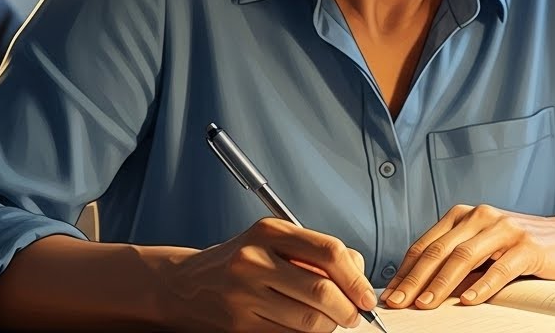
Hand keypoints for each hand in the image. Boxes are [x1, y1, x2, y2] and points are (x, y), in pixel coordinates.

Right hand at [158, 217, 377, 331]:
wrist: (187, 284)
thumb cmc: (241, 261)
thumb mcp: (274, 241)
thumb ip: (316, 252)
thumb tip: (358, 276)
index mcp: (270, 232)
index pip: (329, 252)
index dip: (356, 278)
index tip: (366, 296)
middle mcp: (255, 260)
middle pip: (321, 291)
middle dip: (348, 309)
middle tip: (354, 316)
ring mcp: (244, 294)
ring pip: (308, 320)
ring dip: (328, 326)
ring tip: (329, 320)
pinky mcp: (239, 325)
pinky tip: (303, 326)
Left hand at [382, 204, 554, 310]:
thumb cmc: (521, 247)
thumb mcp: (483, 249)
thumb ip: (456, 261)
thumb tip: (419, 288)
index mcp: (463, 216)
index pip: (426, 244)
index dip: (405, 270)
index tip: (390, 294)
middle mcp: (480, 216)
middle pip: (439, 250)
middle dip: (415, 279)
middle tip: (398, 303)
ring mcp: (504, 228)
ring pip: (463, 257)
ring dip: (441, 283)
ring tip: (425, 304)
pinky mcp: (527, 245)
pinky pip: (500, 267)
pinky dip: (482, 285)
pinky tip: (469, 300)